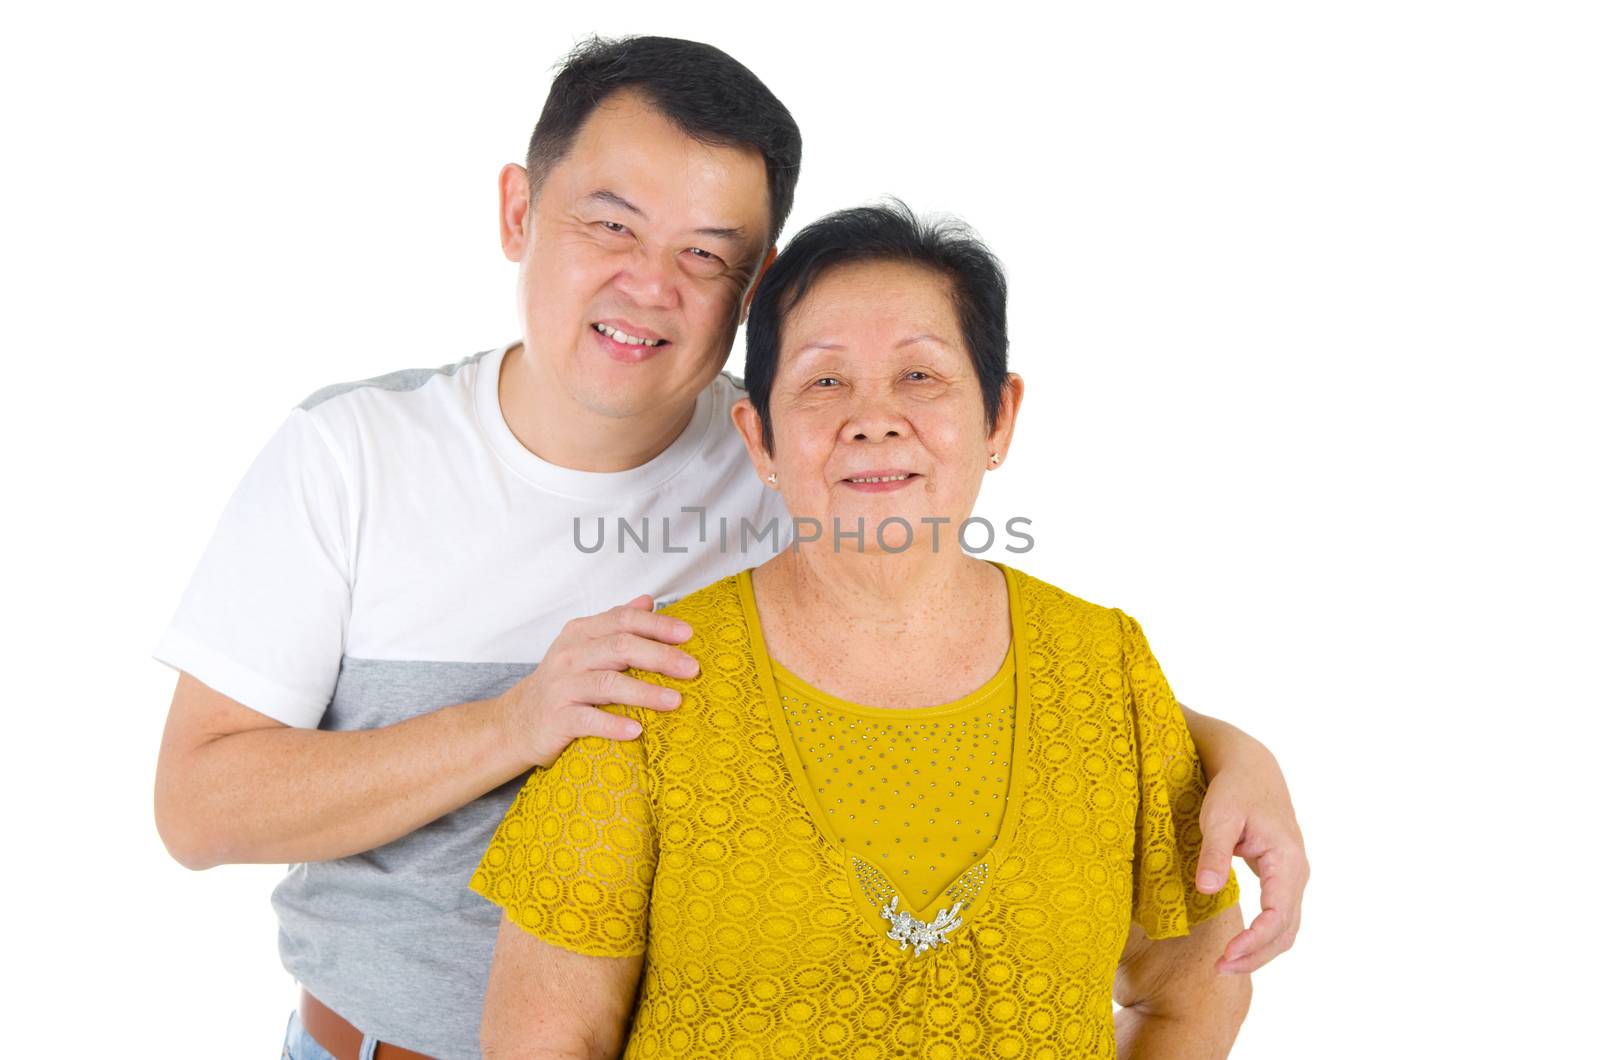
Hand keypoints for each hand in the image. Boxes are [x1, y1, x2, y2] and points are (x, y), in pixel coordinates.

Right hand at [495, 594, 698, 768]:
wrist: (517, 722)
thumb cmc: (563, 682)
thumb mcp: (585, 646)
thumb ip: (616, 623)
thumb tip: (649, 600)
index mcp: (581, 633)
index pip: (623, 620)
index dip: (657, 625)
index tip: (688, 634)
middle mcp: (570, 655)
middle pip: (620, 648)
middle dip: (660, 656)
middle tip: (691, 668)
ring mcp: (562, 686)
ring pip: (607, 684)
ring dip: (645, 692)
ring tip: (674, 701)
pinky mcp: (557, 718)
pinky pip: (588, 720)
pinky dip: (613, 724)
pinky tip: (637, 730)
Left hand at [1194, 744, 1308, 974]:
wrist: (1252, 768)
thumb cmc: (1234, 789)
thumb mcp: (1218, 816)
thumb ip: (1214, 852)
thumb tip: (1206, 890)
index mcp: (1286, 860)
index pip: (1278, 914)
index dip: (1255, 941)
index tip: (1226, 956)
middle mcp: (1297, 873)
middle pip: (1285, 930)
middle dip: (1256, 955)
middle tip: (1219, 969)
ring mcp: (1292, 878)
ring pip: (1285, 928)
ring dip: (1260, 951)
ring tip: (1225, 965)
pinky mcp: (1282, 879)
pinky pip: (1279, 918)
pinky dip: (1262, 938)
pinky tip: (1237, 948)